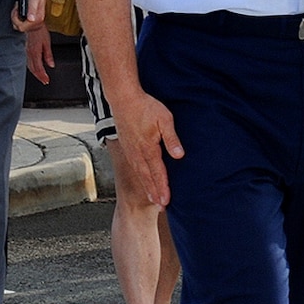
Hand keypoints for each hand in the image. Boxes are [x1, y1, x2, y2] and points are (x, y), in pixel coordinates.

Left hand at [12, 0, 50, 32]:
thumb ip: (32, 9)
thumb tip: (31, 19)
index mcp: (38, 19)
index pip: (21, 27)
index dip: (16, 19)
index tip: (17, 9)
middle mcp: (38, 23)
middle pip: (20, 28)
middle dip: (16, 18)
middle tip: (17, 8)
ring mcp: (35, 23)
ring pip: (20, 27)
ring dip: (17, 18)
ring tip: (19, 8)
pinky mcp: (33, 22)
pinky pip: (22, 25)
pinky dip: (20, 18)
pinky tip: (22, 11)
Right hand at [24, 24, 51, 82]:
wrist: (32, 24)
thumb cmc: (40, 31)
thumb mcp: (47, 43)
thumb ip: (48, 55)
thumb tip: (51, 65)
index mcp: (35, 52)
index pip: (38, 68)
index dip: (42, 76)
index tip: (46, 80)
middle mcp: (30, 54)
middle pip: (34, 69)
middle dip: (39, 77)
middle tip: (44, 81)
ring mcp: (27, 53)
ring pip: (30, 67)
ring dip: (36, 74)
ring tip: (41, 78)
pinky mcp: (27, 51)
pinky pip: (29, 62)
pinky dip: (32, 68)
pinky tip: (35, 69)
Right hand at [111, 88, 183, 207]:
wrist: (123, 98)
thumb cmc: (145, 106)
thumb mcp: (164, 119)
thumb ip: (171, 138)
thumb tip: (179, 155)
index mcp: (148, 148)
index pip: (158, 172)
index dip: (163, 188)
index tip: (166, 201)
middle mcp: (138, 153)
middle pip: (148, 177)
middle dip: (155, 193)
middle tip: (161, 206)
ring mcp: (130, 150)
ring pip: (140, 173)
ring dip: (147, 187)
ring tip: (153, 199)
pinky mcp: (127, 146)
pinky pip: (134, 166)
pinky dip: (140, 177)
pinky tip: (142, 179)